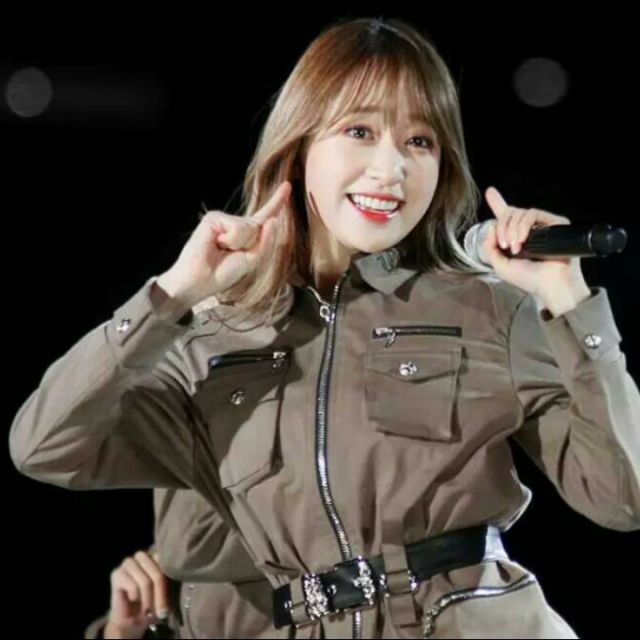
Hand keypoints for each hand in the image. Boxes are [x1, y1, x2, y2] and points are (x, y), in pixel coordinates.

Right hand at [104, 550, 169, 639]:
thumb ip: (170, 585)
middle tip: (161, 612)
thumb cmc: (151, 606)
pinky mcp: (117, 573)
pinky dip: (135, 597)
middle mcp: (143, 556)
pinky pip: (133, 586)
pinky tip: (132, 599)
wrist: (130, 622)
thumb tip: (178, 580)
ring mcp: (129, 563)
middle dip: (160, 596)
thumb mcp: (165, 596)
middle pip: (157, 574)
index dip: (169, 587)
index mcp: (157, 557)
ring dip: (147, 599)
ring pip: (145, 581)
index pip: (167, 565)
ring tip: (147, 610)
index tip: (169, 607)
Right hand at [156, 181, 291, 308]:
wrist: (199, 281)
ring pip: (250, 227)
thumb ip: (265, 242)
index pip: (265, 215)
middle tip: (230, 255)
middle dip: (252, 245)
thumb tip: (274, 220)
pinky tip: (216, 244)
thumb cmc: (222, 274)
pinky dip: (231, 240)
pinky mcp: (214, 217)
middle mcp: (235, 223)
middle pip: (261, 225)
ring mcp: (224, 218)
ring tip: (222, 250)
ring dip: (240, 244)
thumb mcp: (251, 260)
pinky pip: (237, 228)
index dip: (277, 201)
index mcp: (246, 234)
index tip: (287, 185)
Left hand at [482, 186, 590, 315]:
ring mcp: (542, 225)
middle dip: (502, 227)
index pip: (506, 217)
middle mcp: (529, 229)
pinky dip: (522, 226)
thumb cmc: (528, 279)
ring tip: (514, 248)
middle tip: (504, 245)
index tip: (490, 192)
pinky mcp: (554, 222)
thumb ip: (489, 246)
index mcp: (516, 237)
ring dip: (511, 230)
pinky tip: (522, 241)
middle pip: (509, 213)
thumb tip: (492, 226)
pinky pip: (532, 214)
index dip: (498, 203)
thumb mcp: (499, 265)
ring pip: (519, 213)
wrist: (549, 285)